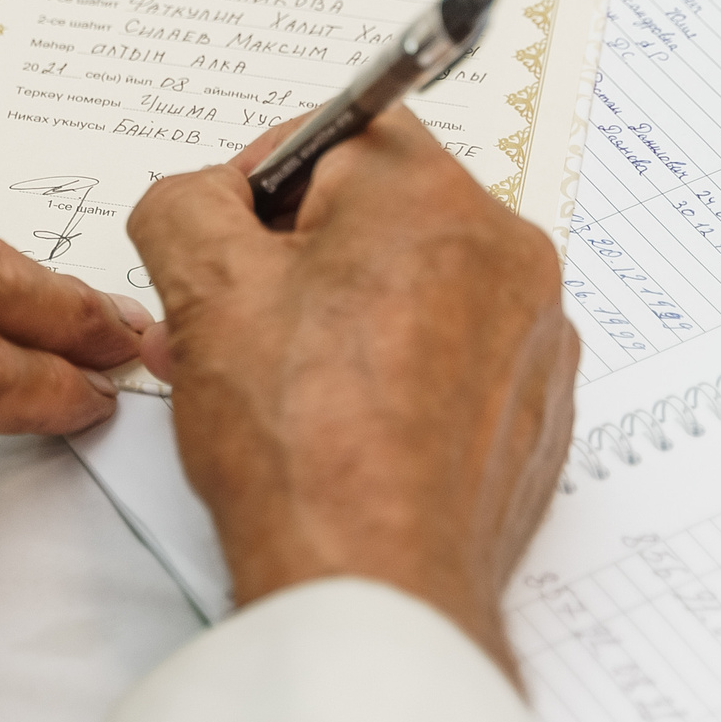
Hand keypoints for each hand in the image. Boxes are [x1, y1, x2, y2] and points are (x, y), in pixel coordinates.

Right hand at [128, 109, 577, 682]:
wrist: (374, 589)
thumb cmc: (300, 440)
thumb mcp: (200, 285)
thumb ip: (182, 202)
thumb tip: (198, 202)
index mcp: (433, 196)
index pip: (334, 133)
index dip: (257, 187)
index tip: (222, 250)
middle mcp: (507, 254)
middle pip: (377, 214)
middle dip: (294, 259)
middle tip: (230, 325)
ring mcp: (534, 339)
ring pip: (415, 288)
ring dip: (342, 316)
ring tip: (274, 386)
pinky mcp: (538, 413)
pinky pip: (454, 359)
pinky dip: (396, 376)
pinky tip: (338, 429)